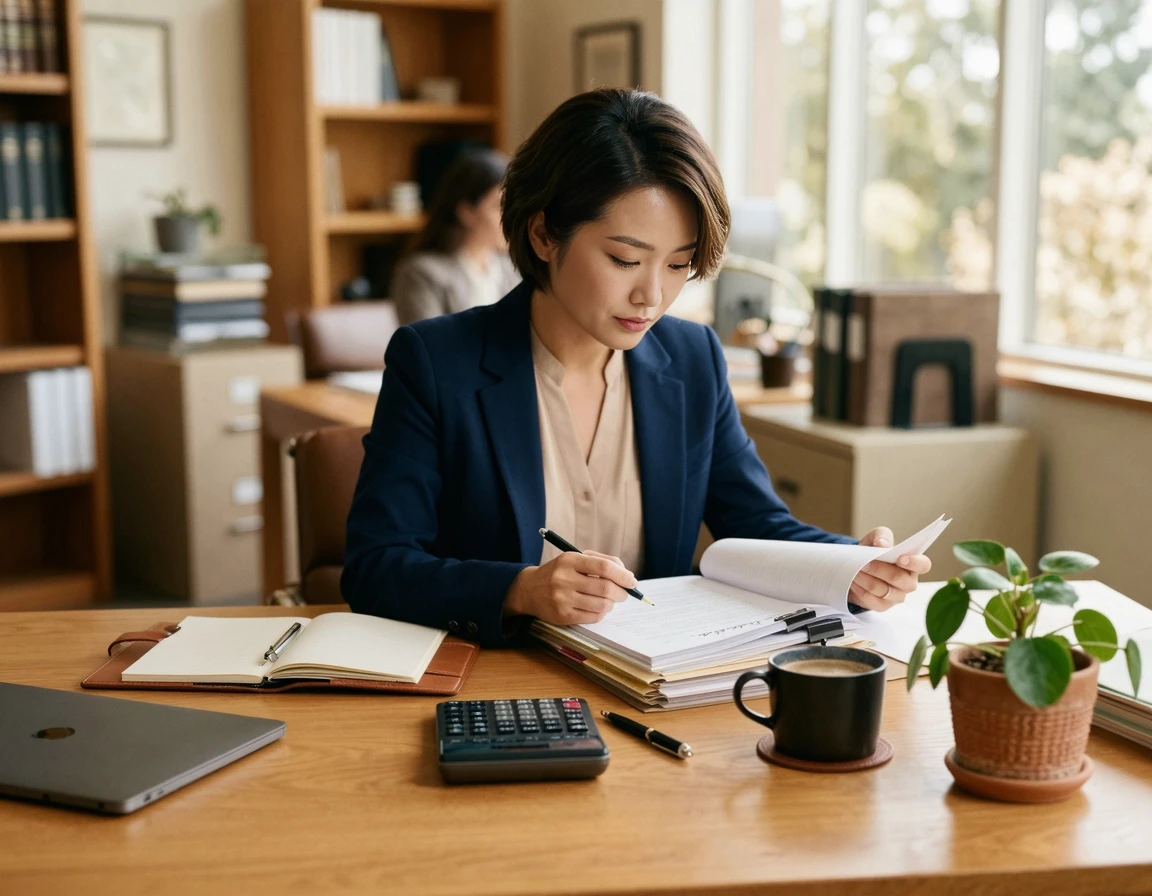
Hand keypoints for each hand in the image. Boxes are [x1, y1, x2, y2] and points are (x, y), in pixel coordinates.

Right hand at [504, 550, 635, 624]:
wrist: (529, 589)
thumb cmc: (559, 572)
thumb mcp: (576, 559)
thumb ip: (602, 561)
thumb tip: (626, 574)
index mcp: (569, 561)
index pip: (603, 567)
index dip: (622, 575)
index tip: (632, 581)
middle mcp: (564, 579)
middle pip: (605, 588)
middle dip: (622, 592)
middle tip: (625, 593)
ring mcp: (562, 599)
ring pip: (601, 605)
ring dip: (612, 604)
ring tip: (610, 600)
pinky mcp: (562, 616)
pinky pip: (593, 617)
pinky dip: (602, 613)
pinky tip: (599, 607)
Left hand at [850, 527, 931, 611]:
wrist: (857, 566)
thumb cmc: (873, 551)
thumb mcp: (876, 537)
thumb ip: (881, 536)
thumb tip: (882, 544)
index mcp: (913, 564)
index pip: (923, 564)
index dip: (914, 562)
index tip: (900, 558)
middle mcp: (909, 582)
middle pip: (899, 578)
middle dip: (880, 570)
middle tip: (864, 564)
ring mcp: (898, 596)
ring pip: (884, 591)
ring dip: (867, 580)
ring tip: (855, 572)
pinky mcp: (884, 606)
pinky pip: (873, 601)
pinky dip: (862, 591)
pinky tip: (854, 582)